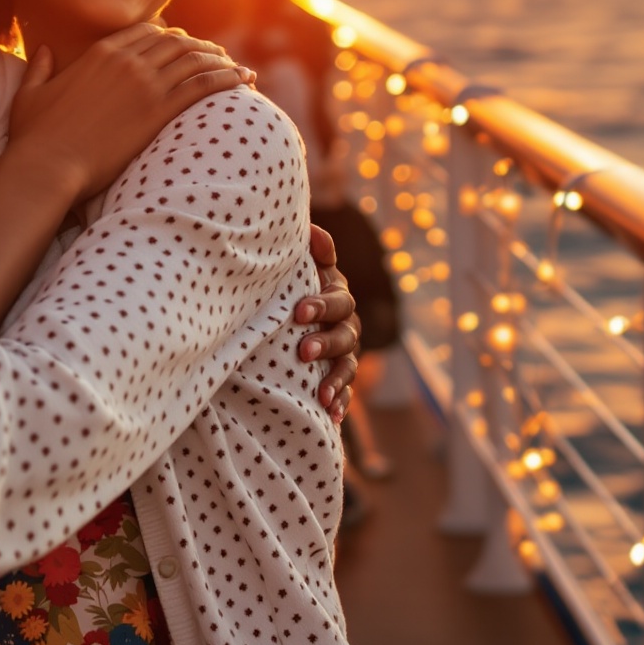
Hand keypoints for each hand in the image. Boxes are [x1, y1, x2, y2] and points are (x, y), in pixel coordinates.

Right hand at [9, 24, 253, 200]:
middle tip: (218, 55)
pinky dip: (227, 79)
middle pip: (176, 42)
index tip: (184, 44)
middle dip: (201, 46)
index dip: (170, 36)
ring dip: (220, 60)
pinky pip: (202, 86)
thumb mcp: (31, 93)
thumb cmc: (35, 136)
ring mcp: (145, 84)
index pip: (147, 33)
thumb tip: (45, 52)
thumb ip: (40, 67)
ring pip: (194, 60)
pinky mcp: (158, 111)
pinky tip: (244, 80)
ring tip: (236, 67)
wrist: (48, 163)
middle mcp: (127, 61)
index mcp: (100, 53)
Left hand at [293, 224, 359, 422]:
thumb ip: (312, 252)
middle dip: (326, 343)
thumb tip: (311, 228)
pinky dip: (341, 403)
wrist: (296, 317)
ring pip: (348, 366)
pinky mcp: (341, 377)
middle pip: (345, 334)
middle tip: (304, 351)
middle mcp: (347, 324)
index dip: (320, 305)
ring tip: (322, 395)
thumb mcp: (302, 269)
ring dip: (336, 380)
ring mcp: (347, 352)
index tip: (299, 312)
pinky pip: (347, 391)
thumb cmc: (296, 286)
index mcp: (337, 296)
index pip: (336, 299)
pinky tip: (333, 416)